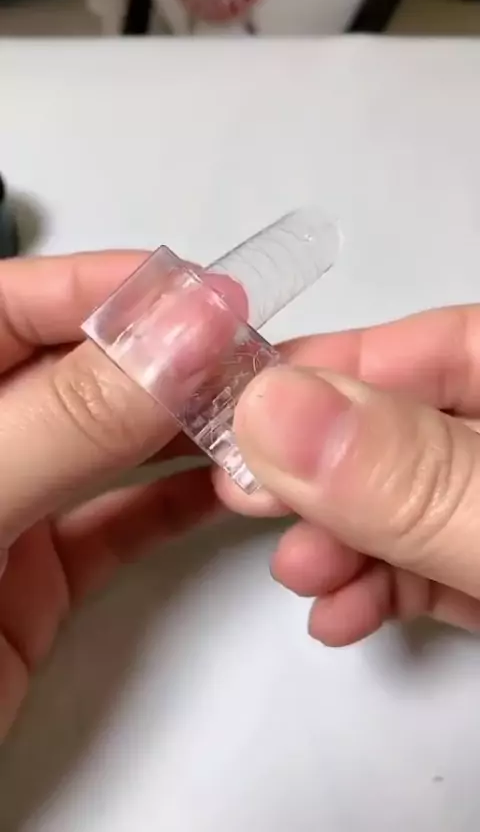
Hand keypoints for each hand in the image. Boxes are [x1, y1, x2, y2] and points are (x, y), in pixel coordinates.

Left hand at [0, 251, 215, 740]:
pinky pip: (121, 522)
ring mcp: (9, 503)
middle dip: (172, 362)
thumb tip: (180, 335)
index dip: (122, 292)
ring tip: (255, 425)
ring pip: (113, 447)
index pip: (24, 302)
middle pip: (86, 371)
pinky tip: (225, 488)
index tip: (210, 298)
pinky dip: (177, 506)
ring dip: (187, 435)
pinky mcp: (39, 572)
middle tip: (251, 362)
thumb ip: (71, 417)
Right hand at [216, 306, 479, 646]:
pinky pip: (429, 562)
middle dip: (322, 467)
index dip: (337, 368)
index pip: (439, 344)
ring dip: (339, 536)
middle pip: (406, 427)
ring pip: (407, 501)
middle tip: (248, 491)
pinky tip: (342, 612)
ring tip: (300, 571)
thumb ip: (410, 478)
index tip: (246, 405)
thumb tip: (275, 412)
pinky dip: (378, 585)